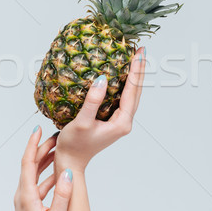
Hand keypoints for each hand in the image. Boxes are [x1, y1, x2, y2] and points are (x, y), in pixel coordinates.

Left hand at [12, 127, 72, 210]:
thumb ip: (63, 195)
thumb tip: (67, 172)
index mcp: (27, 195)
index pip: (27, 162)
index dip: (32, 144)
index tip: (37, 129)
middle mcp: (22, 195)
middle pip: (30, 165)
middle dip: (42, 148)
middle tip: (56, 136)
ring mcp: (24, 201)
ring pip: (34, 174)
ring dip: (45, 161)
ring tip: (59, 150)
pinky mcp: (29, 207)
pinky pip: (37, 185)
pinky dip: (47, 176)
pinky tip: (58, 175)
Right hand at [55, 47, 145, 172]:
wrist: (70, 160)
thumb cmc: (74, 144)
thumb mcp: (81, 122)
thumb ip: (93, 101)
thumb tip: (102, 79)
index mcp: (121, 123)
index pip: (132, 92)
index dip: (136, 71)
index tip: (139, 54)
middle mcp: (124, 122)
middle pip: (136, 92)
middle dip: (139, 71)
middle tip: (141, 50)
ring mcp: (119, 121)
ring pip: (131, 95)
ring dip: (133, 77)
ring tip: (135, 58)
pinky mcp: (112, 120)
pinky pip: (122, 98)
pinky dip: (124, 85)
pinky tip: (119, 75)